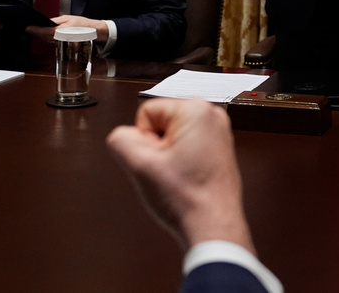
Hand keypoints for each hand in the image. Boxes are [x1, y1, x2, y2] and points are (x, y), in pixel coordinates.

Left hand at [26, 15, 109, 42]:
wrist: (93, 32)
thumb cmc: (82, 24)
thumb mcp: (68, 18)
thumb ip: (55, 21)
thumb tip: (45, 22)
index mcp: (62, 31)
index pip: (45, 32)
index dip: (35, 30)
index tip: (27, 27)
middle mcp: (61, 40)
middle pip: (44, 37)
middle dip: (36, 32)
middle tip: (29, 27)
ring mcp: (62, 44)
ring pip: (47, 40)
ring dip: (41, 35)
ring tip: (35, 29)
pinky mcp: (63, 46)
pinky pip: (52, 42)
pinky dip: (47, 38)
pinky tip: (44, 34)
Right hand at [106, 98, 254, 253]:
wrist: (213, 228)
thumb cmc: (187, 200)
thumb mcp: (139, 165)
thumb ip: (120, 140)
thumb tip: (122, 135)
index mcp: (197, 110)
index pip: (146, 113)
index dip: (144, 141)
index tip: (161, 162)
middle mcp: (212, 115)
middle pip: (160, 122)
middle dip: (157, 148)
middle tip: (170, 171)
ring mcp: (218, 132)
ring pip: (172, 136)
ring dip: (168, 156)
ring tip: (180, 177)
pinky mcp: (219, 148)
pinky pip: (186, 146)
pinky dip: (182, 162)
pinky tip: (188, 179)